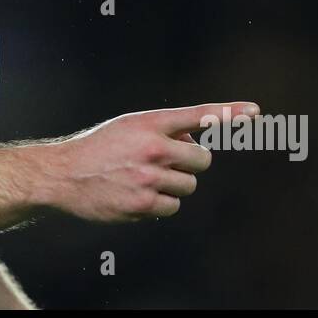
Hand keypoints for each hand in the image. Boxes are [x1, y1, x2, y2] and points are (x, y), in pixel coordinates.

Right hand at [39, 102, 258, 221]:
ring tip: (143, 179)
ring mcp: (149, 178)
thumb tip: (193, 144)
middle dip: (191, 163)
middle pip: (202, 160)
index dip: (228, 112)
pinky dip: (160, 204)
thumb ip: (163, 132)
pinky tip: (136, 195)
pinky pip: (172, 206)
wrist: (63, 174)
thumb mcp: (128, 127)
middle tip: (166, 162)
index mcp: (149, 123)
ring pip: (188, 186)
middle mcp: (152, 148)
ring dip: (174, 184)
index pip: (197, 114)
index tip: (254, 112)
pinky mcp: (143, 204)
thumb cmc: (100, 148)